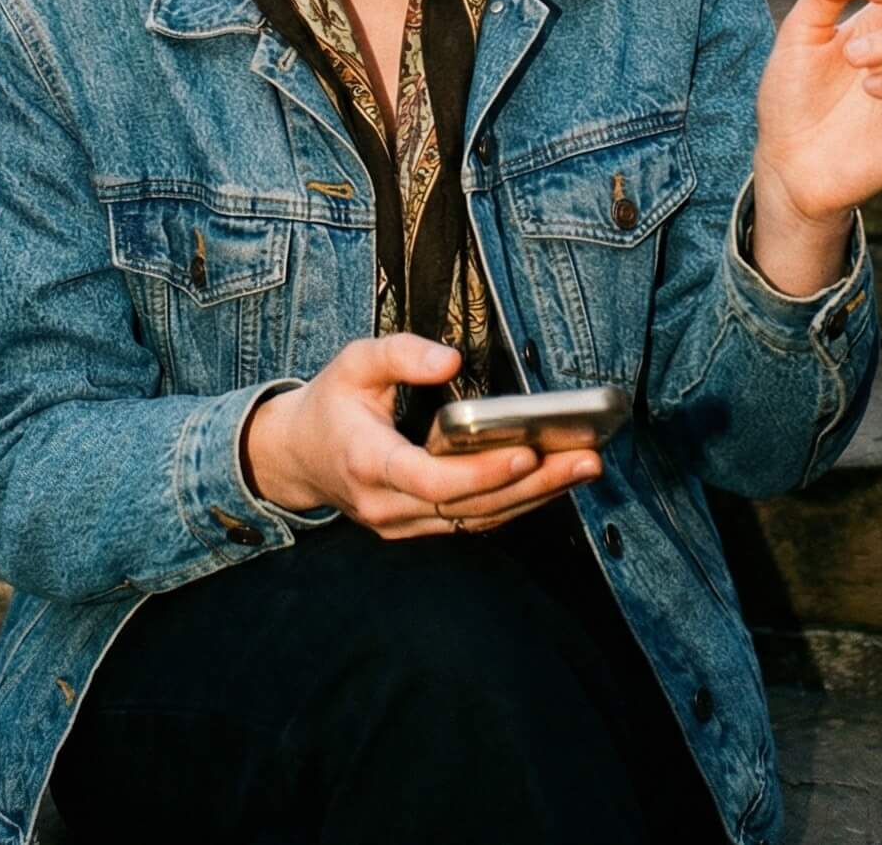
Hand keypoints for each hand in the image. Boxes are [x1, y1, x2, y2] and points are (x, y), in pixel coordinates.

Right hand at [245, 335, 600, 537]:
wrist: (295, 457)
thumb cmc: (330, 404)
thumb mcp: (353, 362)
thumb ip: (401, 354)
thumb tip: (452, 360)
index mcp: (367, 462)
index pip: (429, 479)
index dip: (479, 472)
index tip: (525, 451)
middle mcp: (386, 505)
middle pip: (468, 506)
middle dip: (532, 484)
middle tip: (585, 459)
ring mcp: (402, 523)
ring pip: (477, 520)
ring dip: (534, 497)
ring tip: (584, 468)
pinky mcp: (417, 527)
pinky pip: (472, 522)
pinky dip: (515, 503)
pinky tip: (553, 481)